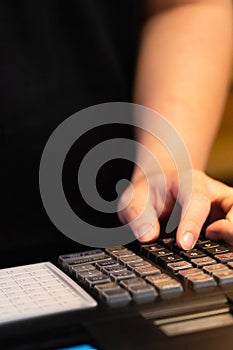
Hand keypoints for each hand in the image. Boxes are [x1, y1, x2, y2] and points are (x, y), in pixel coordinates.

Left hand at [118, 169, 232, 248]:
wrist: (161, 184)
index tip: (183, 244)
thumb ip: (139, 214)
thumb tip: (148, 237)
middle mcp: (212, 192)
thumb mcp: (135, 196)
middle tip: (209, 237)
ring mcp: (223, 205)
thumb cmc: (150, 190)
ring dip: (231, 235)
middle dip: (228, 227)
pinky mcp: (226, 218)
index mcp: (189, 182)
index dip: (192, 223)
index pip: (197, 200)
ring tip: (211, 243)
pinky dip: (227, 241)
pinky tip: (213, 249)